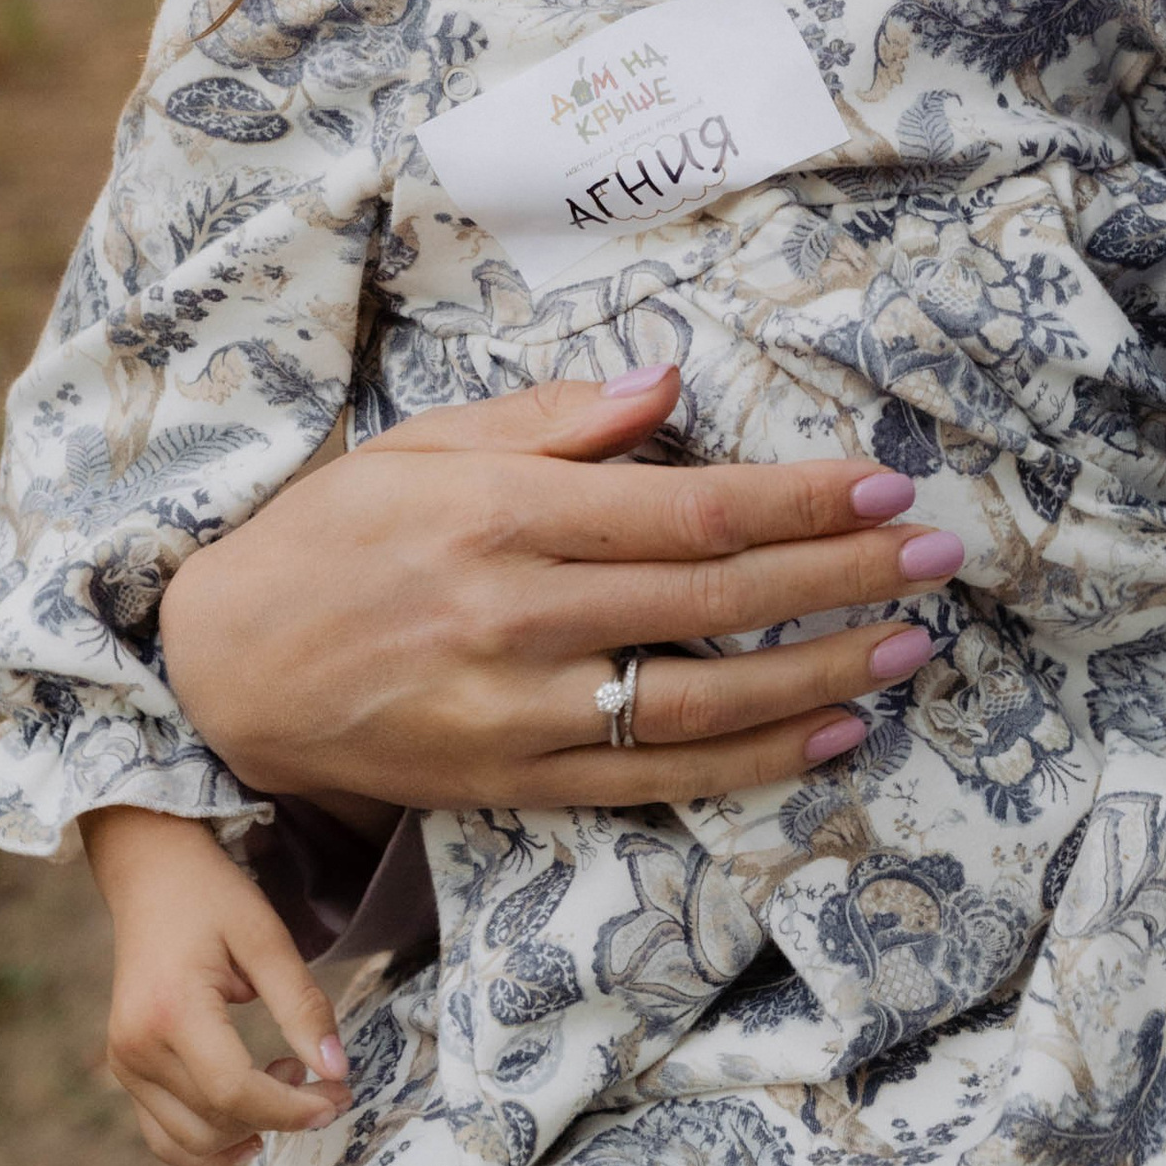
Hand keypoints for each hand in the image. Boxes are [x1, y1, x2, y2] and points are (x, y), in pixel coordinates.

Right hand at [84, 807, 350, 1165]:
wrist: (150, 874)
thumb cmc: (211, 896)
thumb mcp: (267, 937)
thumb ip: (302, 1005)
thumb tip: (338, 1070)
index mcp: (171, 1012)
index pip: (234, 1090)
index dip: (292, 1108)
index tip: (339, 1096)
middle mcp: (136, 1049)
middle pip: (214, 1121)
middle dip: (280, 1118)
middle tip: (329, 1087)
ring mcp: (124, 1065)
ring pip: (187, 1142)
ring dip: (246, 1133)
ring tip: (287, 1082)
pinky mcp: (125, 1070)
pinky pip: (164, 1134)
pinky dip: (209, 1142)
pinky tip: (251, 1120)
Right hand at [158, 368, 963, 818]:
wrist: (223, 672)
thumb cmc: (335, 535)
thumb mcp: (426, 444)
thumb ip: (555, 420)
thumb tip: (670, 382)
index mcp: (503, 516)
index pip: (687, 511)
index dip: (800, 500)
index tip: (885, 483)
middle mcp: (519, 617)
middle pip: (716, 600)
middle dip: (843, 575)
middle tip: (941, 553)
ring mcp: (521, 712)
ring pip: (703, 700)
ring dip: (823, 672)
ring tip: (911, 644)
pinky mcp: (516, 783)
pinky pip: (657, 780)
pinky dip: (753, 761)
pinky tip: (830, 733)